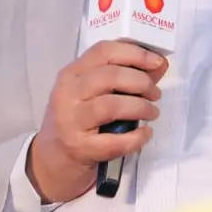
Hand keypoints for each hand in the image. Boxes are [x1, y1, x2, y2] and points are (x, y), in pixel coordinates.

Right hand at [27, 41, 167, 203]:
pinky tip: (145, 134)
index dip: (135, 54)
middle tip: (155, 94)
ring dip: (140, 107)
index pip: (104, 51)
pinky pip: (114, 141)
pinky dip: (136, 137)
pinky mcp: (79, 148)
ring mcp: (71, 121)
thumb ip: (124, 77)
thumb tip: (160, 64)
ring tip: (152, 112)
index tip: (156, 62)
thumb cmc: (77, 121)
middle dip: (141, 82)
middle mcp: (67, 94)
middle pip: (110, 76)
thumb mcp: (92, 93)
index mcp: (71, 74)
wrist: (52, 160)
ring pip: (112, 105)